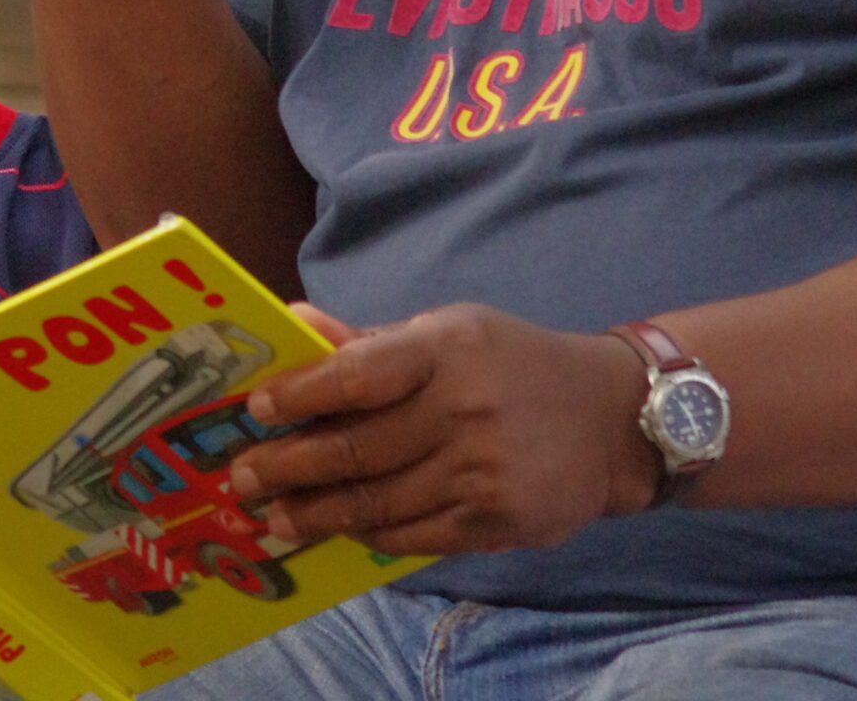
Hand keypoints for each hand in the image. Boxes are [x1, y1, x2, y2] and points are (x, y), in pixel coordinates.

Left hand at [227, 303, 659, 555]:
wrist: (613, 421)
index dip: (301, 394)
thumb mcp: (450, 331)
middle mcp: (464, 410)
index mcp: (447, 350)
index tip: (256, 410)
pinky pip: (413, 536)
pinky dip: (369, 535)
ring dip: (316, 513)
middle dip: (288, 467)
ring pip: (378, 502)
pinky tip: (337, 529)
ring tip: (274, 517)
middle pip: (357, 449)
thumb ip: (371, 340)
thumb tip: (295, 320)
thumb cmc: (512, 364)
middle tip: (243, 479)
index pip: (358, 373)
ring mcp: (482, 472)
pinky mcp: (496, 522)